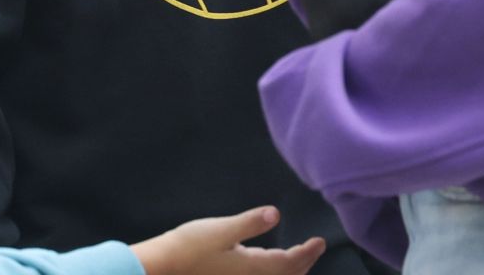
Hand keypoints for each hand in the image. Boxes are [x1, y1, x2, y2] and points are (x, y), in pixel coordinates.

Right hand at [132, 206, 324, 273]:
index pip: (290, 263)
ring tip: (299, 258)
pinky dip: (275, 273)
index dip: (308, 252)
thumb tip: (276, 214)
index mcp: (253, 267)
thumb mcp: (221, 230)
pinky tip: (267, 265)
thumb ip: (249, 223)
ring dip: (291, 271)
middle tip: (315, 248)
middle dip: (304, 263)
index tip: (320, 241)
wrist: (164, 268)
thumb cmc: (191, 246)